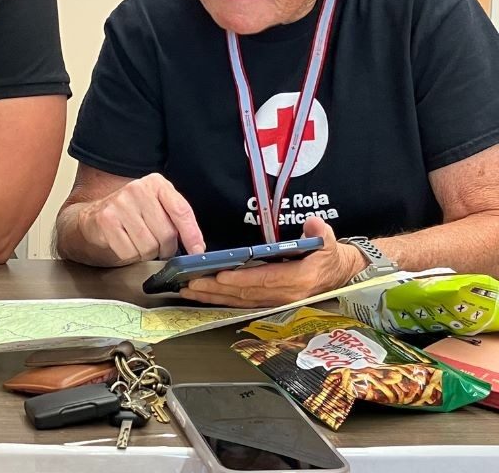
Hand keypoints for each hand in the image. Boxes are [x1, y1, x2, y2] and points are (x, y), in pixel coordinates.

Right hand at [78, 173, 204, 263]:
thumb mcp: (154, 209)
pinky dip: (128, 256)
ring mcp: (120, 203)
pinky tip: (122, 244)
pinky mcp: (106, 220)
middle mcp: (138, 188)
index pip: (181, 210)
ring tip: (135, 242)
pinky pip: (130, 252)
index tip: (198, 251)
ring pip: (149, 246)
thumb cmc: (127, 218)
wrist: (89, 220)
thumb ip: (174, 220)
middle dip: (164, 249)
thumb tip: (197, 247)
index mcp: (155, 183)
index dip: (192, 235)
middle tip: (155, 246)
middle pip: (167, 234)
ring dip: (145, 253)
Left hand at [178, 217, 362, 307]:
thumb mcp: (329, 241)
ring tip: (189, 291)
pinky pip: (242, 303)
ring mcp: (276, 302)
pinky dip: (222, 300)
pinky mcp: (269, 303)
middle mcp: (285, 295)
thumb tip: (313, 224)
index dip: (241, 279)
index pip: (264, 280)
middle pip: (245, 294)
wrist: (338, 275)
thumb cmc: (328, 256)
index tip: (220, 275)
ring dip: (213, 297)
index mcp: (298, 280)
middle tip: (191, 283)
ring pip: (240, 301)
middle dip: (217, 289)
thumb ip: (320, 232)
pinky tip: (204, 295)